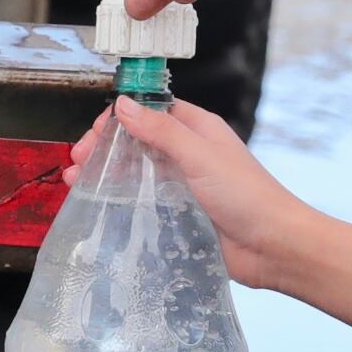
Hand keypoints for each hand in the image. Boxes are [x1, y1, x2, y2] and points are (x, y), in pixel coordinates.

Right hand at [64, 98, 312, 290]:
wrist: (273, 246)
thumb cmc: (247, 195)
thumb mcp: (200, 155)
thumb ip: (161, 130)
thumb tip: (124, 104)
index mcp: (198, 130)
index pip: (150, 112)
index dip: (120, 118)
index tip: (95, 131)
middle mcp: (189, 154)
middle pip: (137, 142)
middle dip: (106, 147)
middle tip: (79, 159)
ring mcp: (183, 185)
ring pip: (136, 172)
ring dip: (106, 173)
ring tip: (77, 182)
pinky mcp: (179, 214)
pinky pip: (143, 202)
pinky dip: (119, 200)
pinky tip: (98, 205)